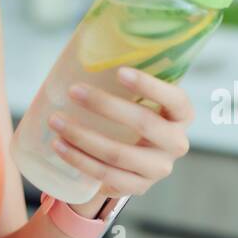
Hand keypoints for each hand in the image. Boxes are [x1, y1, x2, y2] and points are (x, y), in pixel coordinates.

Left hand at [48, 66, 193, 207]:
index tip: (119, 71)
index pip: (175, 99)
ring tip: (56, 121)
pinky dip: (79, 160)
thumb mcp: (140, 98)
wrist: (139, 160)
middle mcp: (176, 143)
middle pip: (143, 124)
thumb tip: (86, 51)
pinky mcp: (139, 187)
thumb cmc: (136, 116)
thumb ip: (127, 81)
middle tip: (73, 91)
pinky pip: (106, 176)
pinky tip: (60, 146)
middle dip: (104, 105)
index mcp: (182, 115)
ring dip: (82, 136)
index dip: (149, 85)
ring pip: (118, 154)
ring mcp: (158, 169)